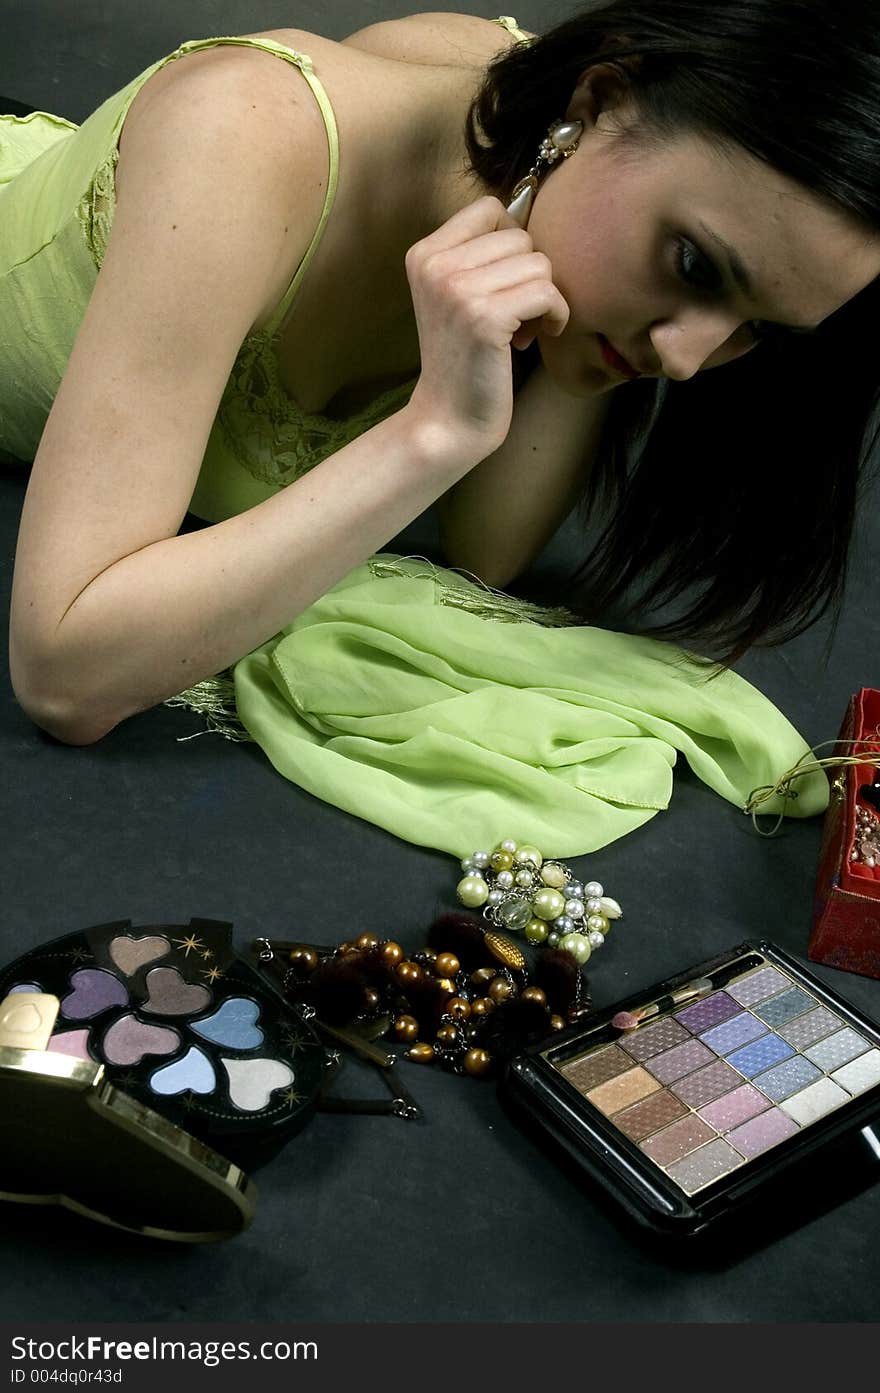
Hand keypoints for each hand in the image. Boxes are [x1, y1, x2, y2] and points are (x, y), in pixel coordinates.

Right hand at [403, 196, 569, 457]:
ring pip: (539, 265)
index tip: (505, 283)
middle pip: (520, 237)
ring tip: (522, 330)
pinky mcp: (486, 317)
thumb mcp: (456, 295)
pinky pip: (547, 293)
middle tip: (516, 316)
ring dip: (544, 300)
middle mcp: (436, 264)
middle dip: (529, 276)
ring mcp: (458, 289)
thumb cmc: (464, 360)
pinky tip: (534, 339)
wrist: (446, 420)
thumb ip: (480, 256)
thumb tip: (530, 210)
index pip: (490, 208)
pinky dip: (554, 316)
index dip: (512, 242)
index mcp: (424, 253)